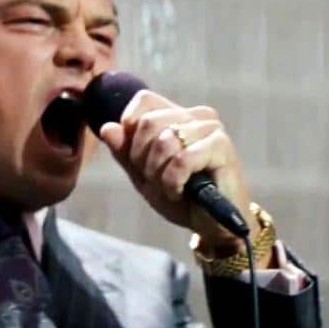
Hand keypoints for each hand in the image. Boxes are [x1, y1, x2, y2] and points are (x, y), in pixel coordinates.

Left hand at [97, 91, 260, 262]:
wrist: (213, 226)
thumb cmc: (182, 198)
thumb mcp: (144, 176)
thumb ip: (124, 152)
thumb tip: (107, 127)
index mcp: (178, 115)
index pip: (144, 100)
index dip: (131, 130)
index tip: (139, 160)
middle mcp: (197, 116)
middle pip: (148, 123)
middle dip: (142, 159)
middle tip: (157, 181)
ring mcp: (211, 128)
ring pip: (164, 142)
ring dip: (158, 174)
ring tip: (171, 188)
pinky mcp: (221, 146)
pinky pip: (182, 160)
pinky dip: (173, 182)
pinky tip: (182, 192)